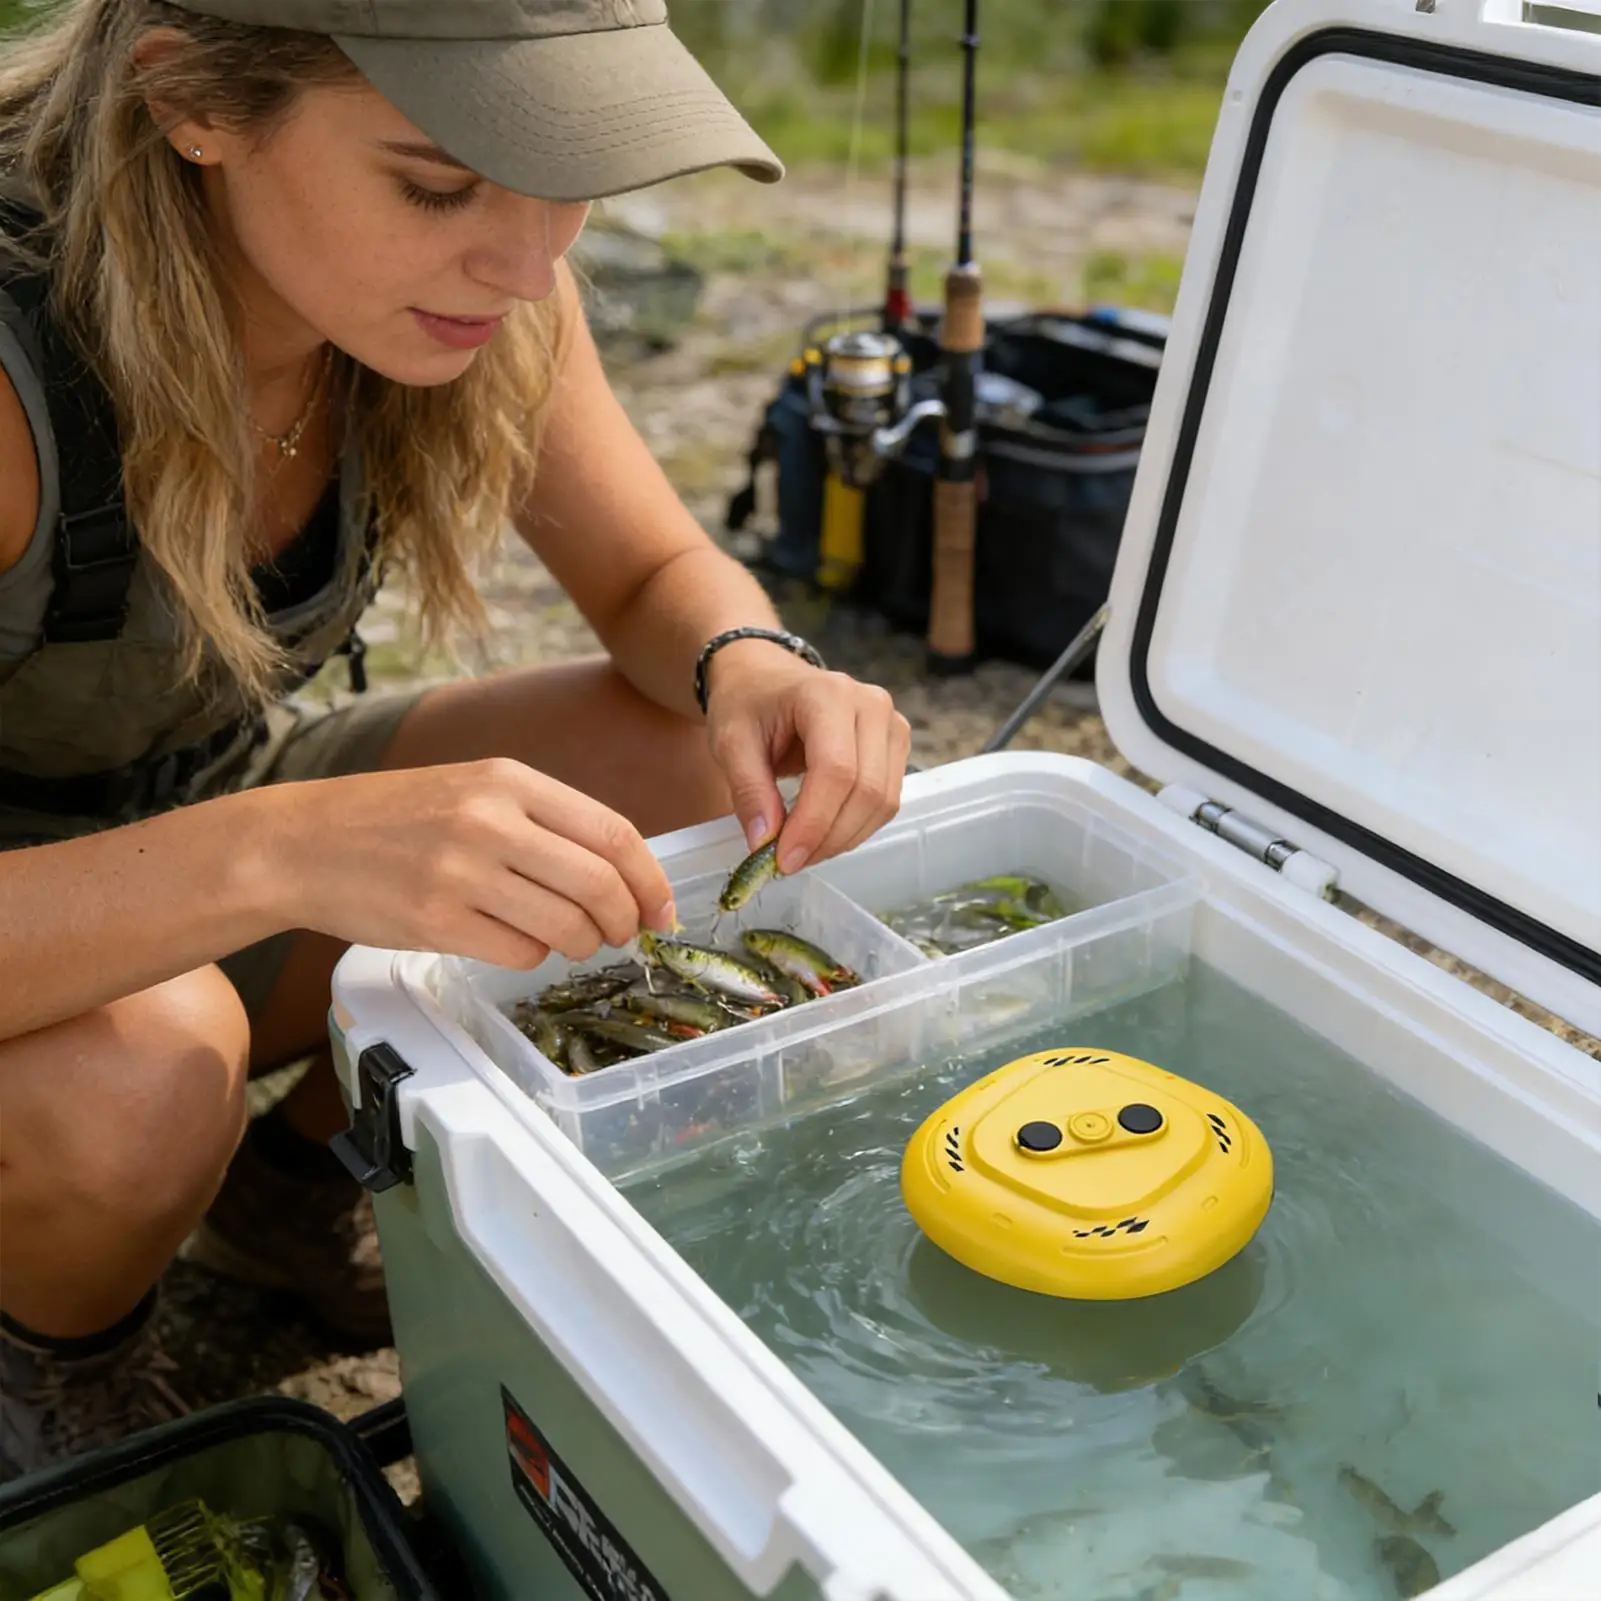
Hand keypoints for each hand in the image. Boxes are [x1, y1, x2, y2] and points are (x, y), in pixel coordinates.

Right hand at [263, 758, 677, 968]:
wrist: (301, 842)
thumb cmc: (397, 817)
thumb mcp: (473, 788)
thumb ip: (543, 819)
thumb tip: (621, 869)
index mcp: (509, 781)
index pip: (613, 833)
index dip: (650, 880)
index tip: (662, 909)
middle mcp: (491, 822)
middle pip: (600, 885)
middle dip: (625, 921)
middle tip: (623, 934)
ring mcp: (463, 874)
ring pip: (566, 927)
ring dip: (582, 944)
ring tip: (570, 940)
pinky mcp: (437, 922)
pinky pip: (520, 953)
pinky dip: (533, 956)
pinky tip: (516, 943)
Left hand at [703, 640, 911, 872]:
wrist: (766, 677)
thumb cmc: (748, 703)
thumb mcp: (730, 742)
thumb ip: (748, 791)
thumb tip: (765, 842)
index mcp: (827, 694)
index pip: (836, 771)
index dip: (814, 823)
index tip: (783, 859)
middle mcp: (871, 704)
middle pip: (867, 791)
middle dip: (828, 838)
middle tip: (789, 862)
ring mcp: (891, 723)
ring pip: (883, 802)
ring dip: (844, 838)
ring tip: (803, 849)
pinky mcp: (896, 743)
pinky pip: (887, 800)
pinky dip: (856, 826)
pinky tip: (823, 832)